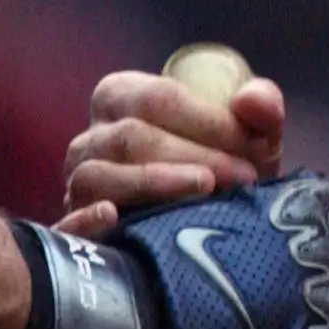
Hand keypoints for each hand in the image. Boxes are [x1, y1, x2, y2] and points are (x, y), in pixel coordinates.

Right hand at [58, 71, 285, 237]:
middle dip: (194, 156)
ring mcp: (75, 184)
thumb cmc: (220, 169)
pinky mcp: (72, 230)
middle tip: (243, 179)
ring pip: (100, 176)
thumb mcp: (248, 139)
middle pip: (132, 137)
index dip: (209, 122)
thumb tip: (252, 100)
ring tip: (205, 192)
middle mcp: (90, 138)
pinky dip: (87, 220)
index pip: (160, 99)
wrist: (202, 232)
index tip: (254, 149)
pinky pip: (68, 224)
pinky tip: (115, 217)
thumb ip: (261, 109)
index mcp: (120, 96)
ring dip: (155, 183)